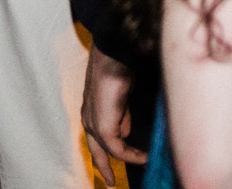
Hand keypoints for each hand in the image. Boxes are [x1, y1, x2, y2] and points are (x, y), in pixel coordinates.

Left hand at [81, 44, 147, 183]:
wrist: (112, 55)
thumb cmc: (117, 70)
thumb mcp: (119, 98)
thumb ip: (120, 115)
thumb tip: (126, 131)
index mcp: (90, 110)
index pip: (95, 139)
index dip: (103, 155)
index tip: (111, 168)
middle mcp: (87, 117)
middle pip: (95, 150)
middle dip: (104, 167)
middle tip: (110, 182)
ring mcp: (93, 121)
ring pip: (107, 150)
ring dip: (127, 158)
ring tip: (144, 161)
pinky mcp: (102, 125)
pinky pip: (116, 149)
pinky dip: (131, 155)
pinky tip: (143, 157)